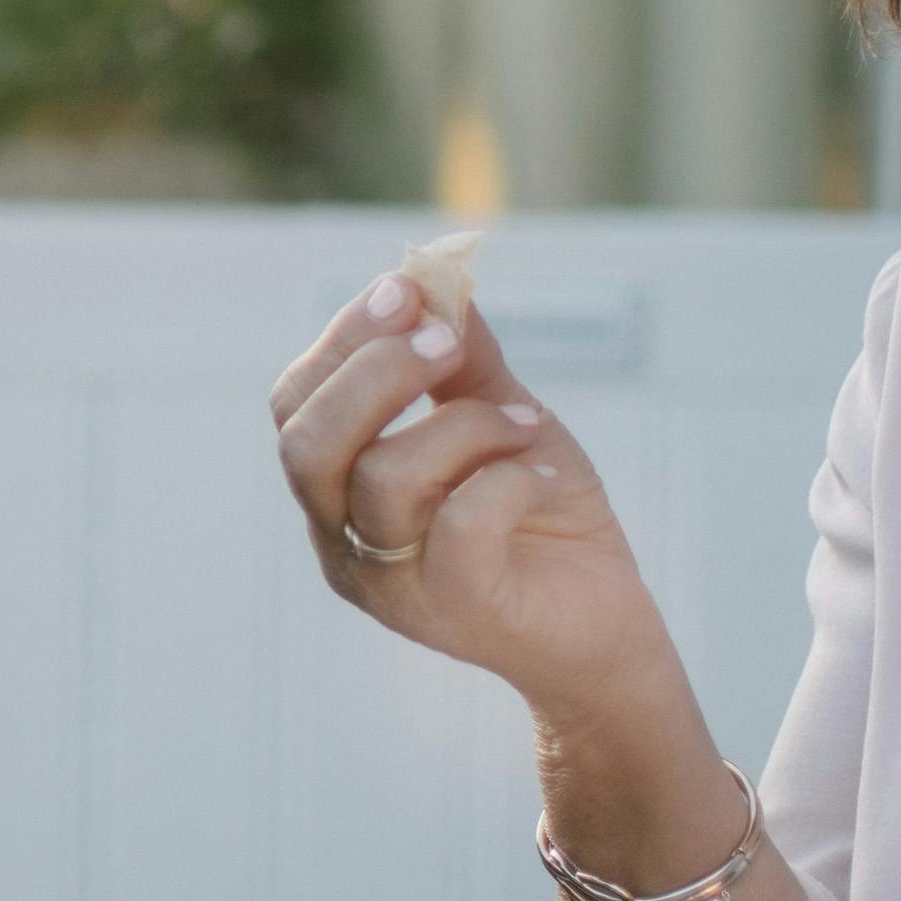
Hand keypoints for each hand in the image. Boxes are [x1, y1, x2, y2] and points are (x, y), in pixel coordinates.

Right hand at [268, 261, 677, 723]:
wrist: (605, 626)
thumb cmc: (541, 521)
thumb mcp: (501, 420)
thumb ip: (465, 359)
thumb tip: (438, 275)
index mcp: (337, 492)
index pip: (296, 404)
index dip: (343, 339)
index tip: (406, 288)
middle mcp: (344, 543)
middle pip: (307, 444)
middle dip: (376, 372)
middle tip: (447, 342)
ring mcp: (393, 584)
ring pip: (383, 477)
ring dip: (465, 425)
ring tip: (526, 424)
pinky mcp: (455, 611)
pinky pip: (461, 523)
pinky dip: (509, 478)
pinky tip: (545, 478)